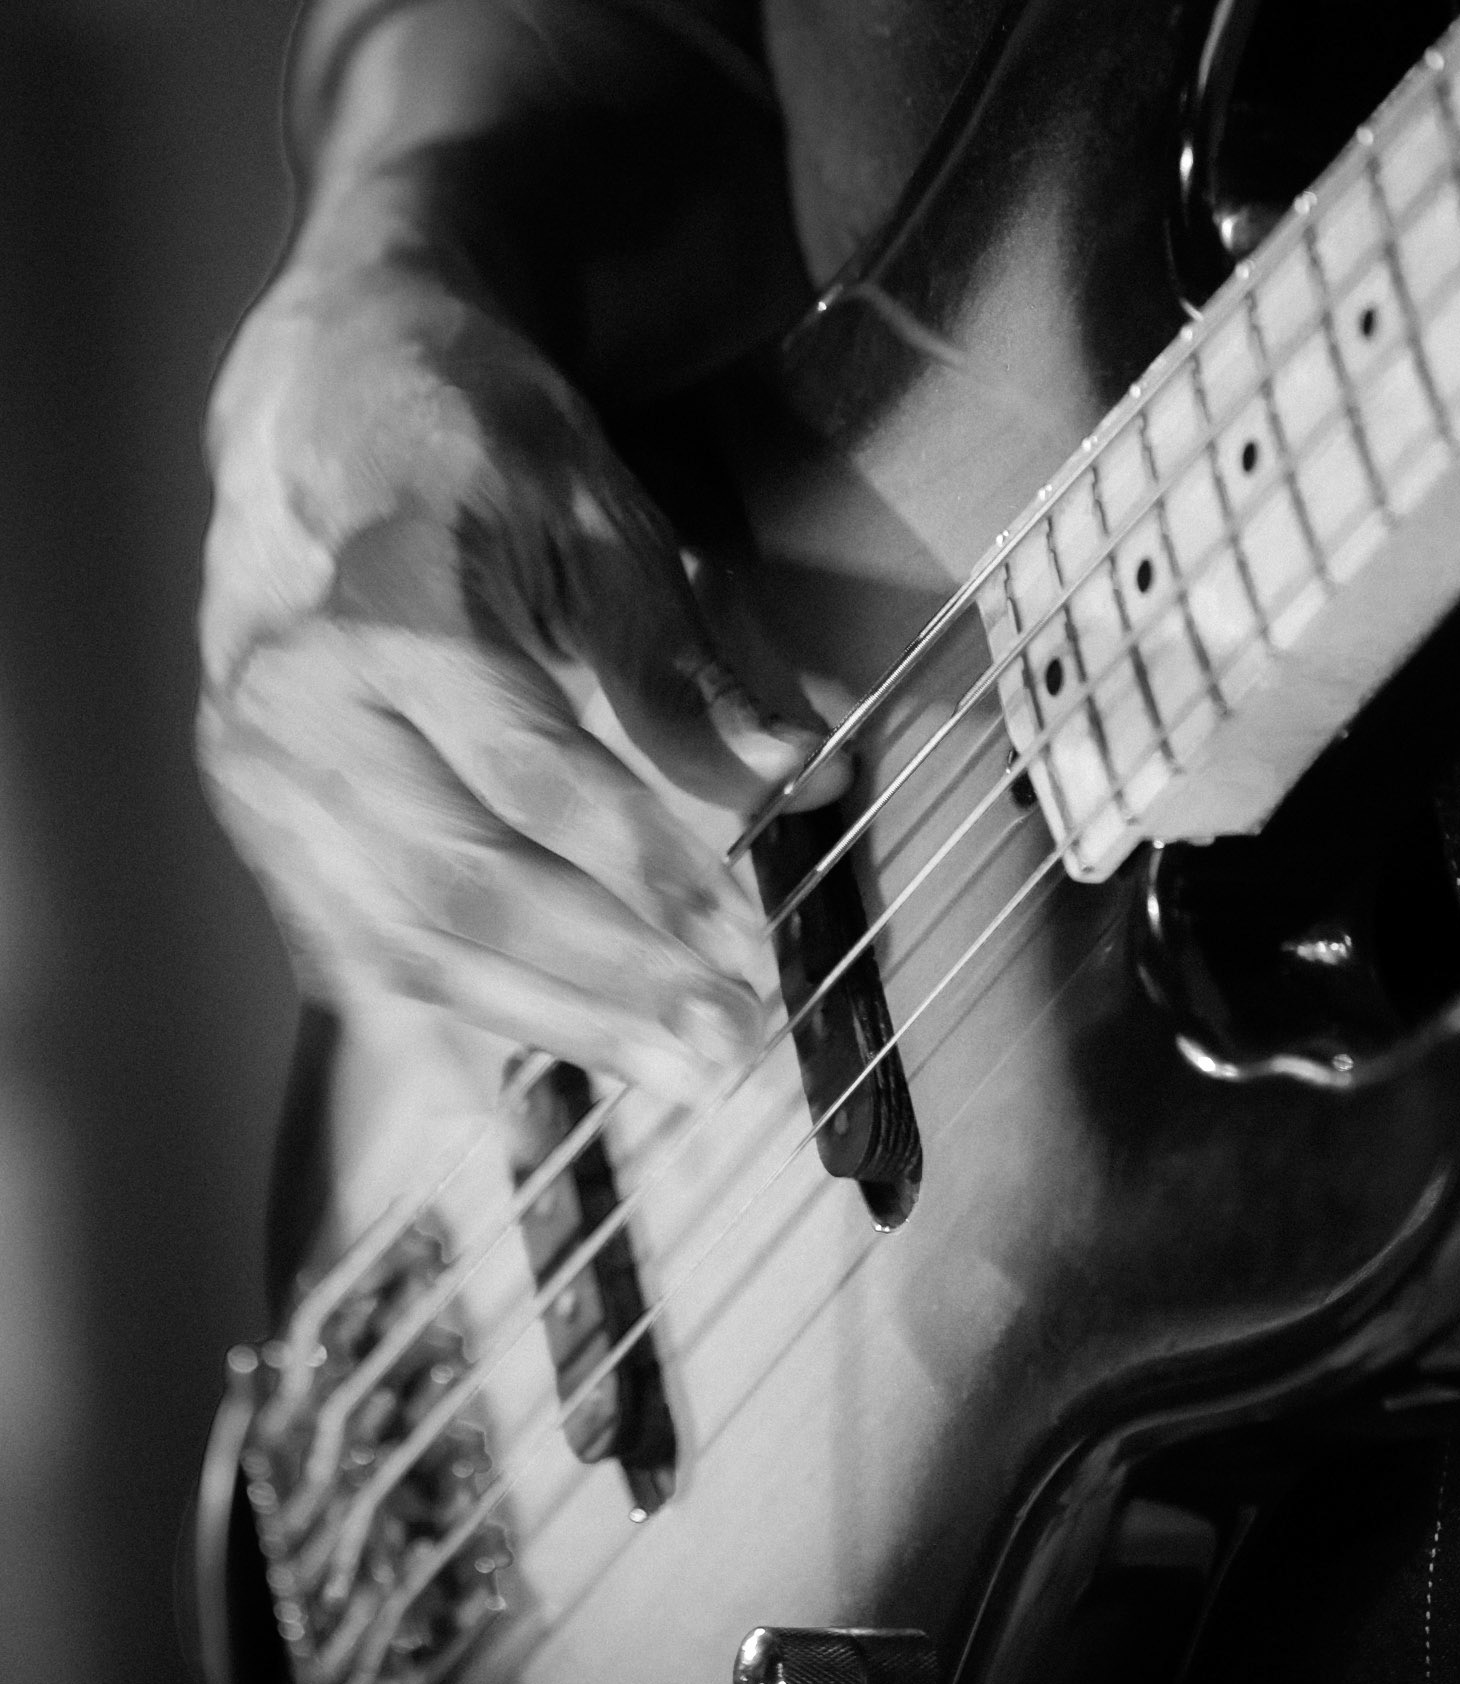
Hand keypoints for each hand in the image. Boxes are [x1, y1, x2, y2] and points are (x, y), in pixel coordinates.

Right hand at [199, 252, 846, 1104]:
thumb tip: (793, 775)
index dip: (646, 868)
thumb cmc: (466, 441)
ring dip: (546, 1023)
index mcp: (391, 603)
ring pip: (405, 940)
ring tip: (666, 1074)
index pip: (532, 772)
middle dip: (607, 981)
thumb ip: (681, 660)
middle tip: (726, 1042)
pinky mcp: (259, 819)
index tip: (744, 940)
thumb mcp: (595, 513)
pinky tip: (511, 1092)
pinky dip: (434, 1025)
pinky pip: (347, 950)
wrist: (323, 407)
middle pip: (461, 883)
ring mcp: (260, 773)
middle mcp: (300, 702)